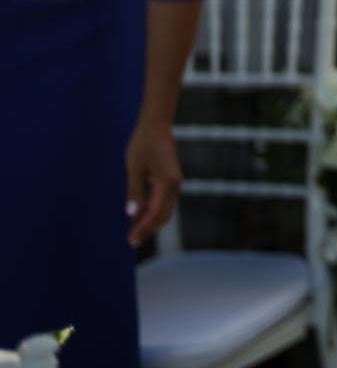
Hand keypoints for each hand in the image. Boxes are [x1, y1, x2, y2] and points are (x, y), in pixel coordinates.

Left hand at [125, 119, 181, 246]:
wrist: (156, 125)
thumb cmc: (143, 144)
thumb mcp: (134, 168)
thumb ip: (134, 192)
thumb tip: (132, 215)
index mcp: (167, 182)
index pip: (155, 212)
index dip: (143, 228)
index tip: (130, 239)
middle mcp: (175, 185)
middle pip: (163, 215)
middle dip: (148, 229)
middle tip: (131, 242)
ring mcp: (174, 183)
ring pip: (164, 209)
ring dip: (151, 222)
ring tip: (134, 233)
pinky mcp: (170, 180)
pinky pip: (163, 201)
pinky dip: (152, 211)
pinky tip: (139, 217)